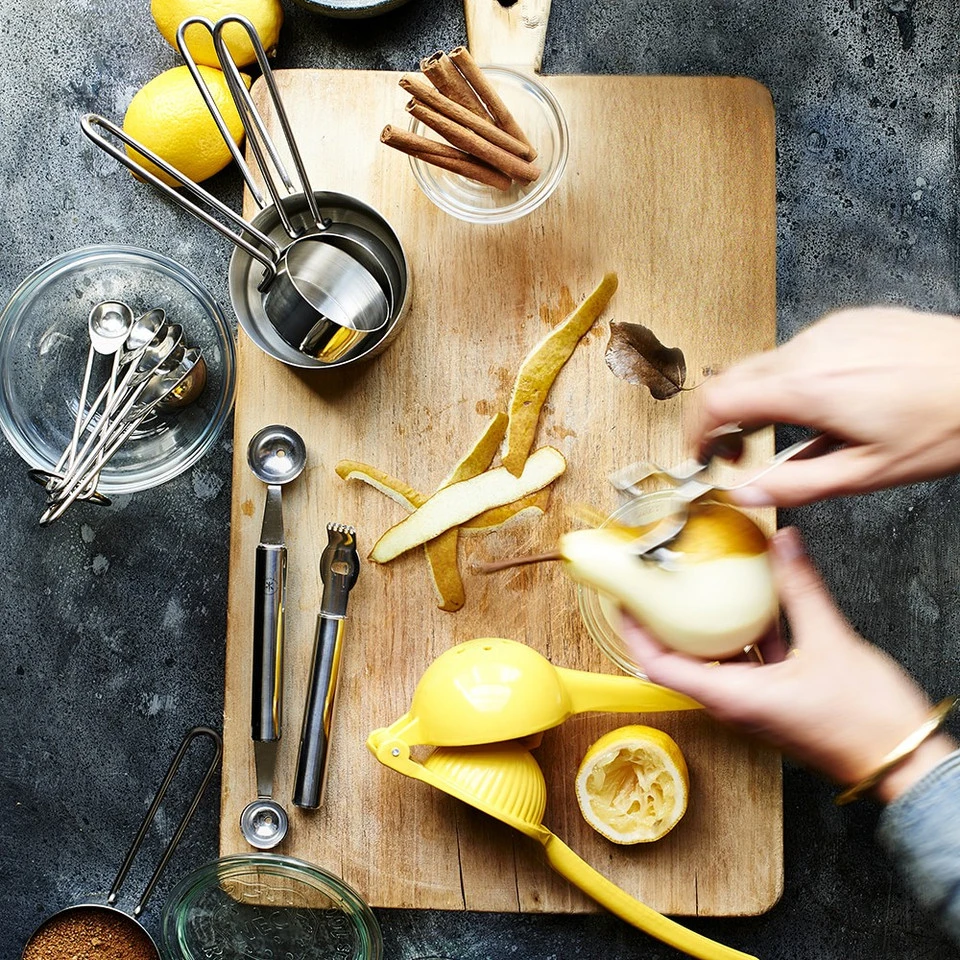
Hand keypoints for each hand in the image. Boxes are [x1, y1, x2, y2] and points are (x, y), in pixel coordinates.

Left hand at [622, 528, 956, 802]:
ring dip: (707, 629)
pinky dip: (744, 638)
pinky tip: (758, 608)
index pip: (661, 666)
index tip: (622, 602)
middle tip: (657, 587)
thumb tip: (781, 544)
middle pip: (681, 662)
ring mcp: (756, 705)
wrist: (904, 760)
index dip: (636, 634)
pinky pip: (747, 666)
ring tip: (700, 589)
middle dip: (665, 625)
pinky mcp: (776, 702)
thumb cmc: (866, 720)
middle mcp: (736, 705)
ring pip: (717, 662)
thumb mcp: (829, 640)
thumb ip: (801, 588)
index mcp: (734, 697)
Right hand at [690, 307, 959, 505]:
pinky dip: (792, 379)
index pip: (716, 400)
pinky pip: (800, 350)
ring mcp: (831, 331)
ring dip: (759, 398)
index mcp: (806, 388)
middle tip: (734, 452)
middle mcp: (811, 349)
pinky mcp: (850, 322)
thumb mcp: (865, 474)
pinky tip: (823, 404)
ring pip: (765, 364)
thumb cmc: (945, 423)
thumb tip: (746, 493)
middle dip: (720, 418)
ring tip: (789, 431)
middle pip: (732, 378)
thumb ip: (794, 485)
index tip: (699, 453)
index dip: (694, 430)